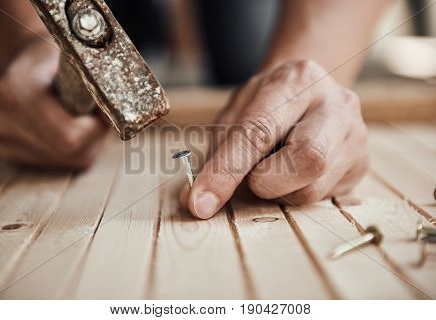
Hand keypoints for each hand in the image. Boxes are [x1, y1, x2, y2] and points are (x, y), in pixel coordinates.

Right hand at [0, 39, 107, 167]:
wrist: (29, 64)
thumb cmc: (56, 60)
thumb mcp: (78, 59)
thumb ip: (95, 83)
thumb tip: (118, 104)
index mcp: (17, 92)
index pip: (71, 137)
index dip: (97, 128)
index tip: (106, 111)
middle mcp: (1, 118)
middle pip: (70, 152)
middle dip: (93, 137)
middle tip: (95, 116)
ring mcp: (0, 137)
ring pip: (68, 160)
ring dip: (85, 144)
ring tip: (79, 119)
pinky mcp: (5, 151)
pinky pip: (58, 163)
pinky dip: (71, 150)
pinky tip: (64, 128)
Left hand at [180, 60, 368, 218]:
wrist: (310, 91)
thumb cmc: (267, 104)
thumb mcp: (236, 115)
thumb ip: (216, 155)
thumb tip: (195, 200)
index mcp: (298, 81)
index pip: (259, 131)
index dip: (226, 171)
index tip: (200, 202)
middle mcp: (337, 105)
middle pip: (309, 159)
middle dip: (267, 181)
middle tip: (253, 177)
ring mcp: (356, 136)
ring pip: (312, 189)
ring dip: (278, 191)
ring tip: (274, 167)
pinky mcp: (360, 165)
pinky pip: (321, 198)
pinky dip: (294, 193)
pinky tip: (294, 172)